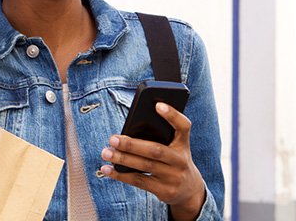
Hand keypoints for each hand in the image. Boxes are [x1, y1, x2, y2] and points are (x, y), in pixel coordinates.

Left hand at [100, 102, 205, 220]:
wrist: (189, 190)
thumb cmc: (172, 160)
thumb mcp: (173, 148)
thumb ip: (158, 138)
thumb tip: (126, 133)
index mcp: (183, 143)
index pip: (183, 126)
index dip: (172, 115)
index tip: (157, 104)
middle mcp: (181, 160)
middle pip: (155, 150)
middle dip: (131, 144)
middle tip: (113, 139)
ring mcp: (174, 177)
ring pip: (145, 166)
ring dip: (122, 159)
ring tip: (106, 152)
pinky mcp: (165, 191)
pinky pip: (139, 182)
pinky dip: (121, 175)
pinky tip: (107, 169)